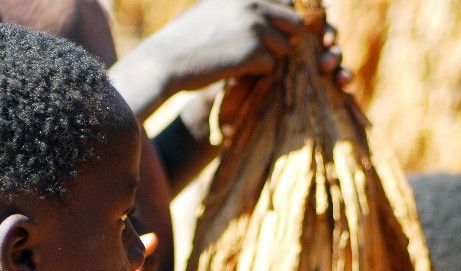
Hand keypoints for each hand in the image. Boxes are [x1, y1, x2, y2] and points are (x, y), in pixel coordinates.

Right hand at [142, 0, 305, 91]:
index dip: (278, 22)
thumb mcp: (215, 10)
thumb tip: (276, 17)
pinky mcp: (254, 50)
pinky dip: (255, 72)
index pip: (286, 2)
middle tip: (257, 52)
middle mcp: (253, 2)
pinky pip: (270, 66)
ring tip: (239, 59)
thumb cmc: (188, 40)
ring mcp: (255, 25)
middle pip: (294, 23)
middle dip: (281, 39)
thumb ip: (242, 8)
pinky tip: (232, 68)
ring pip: (285, 47)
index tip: (262, 36)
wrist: (165, 61)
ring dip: (268, 57)